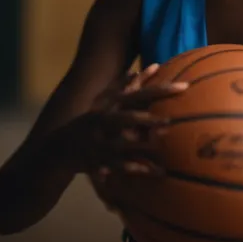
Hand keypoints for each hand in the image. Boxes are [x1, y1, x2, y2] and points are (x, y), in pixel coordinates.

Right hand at [60, 64, 187, 179]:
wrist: (58, 148)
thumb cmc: (88, 122)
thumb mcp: (101, 102)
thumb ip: (121, 86)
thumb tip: (139, 69)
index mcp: (109, 105)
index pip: (138, 93)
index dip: (160, 88)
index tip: (184, 86)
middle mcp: (103, 122)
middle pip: (127, 117)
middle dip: (147, 119)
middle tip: (170, 121)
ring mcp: (100, 143)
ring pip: (123, 145)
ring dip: (142, 147)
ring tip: (163, 148)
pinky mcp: (99, 162)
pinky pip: (119, 167)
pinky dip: (136, 169)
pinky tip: (154, 172)